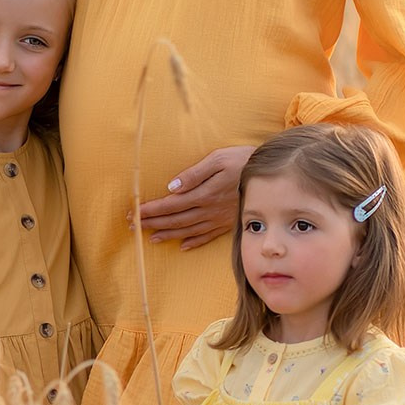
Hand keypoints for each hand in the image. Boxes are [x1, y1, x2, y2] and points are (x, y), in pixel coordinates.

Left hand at [133, 146, 253, 249]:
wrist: (271, 173)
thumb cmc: (243, 160)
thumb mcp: (218, 159)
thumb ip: (194, 174)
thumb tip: (171, 187)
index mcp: (204, 194)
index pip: (170, 204)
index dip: (151, 210)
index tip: (134, 213)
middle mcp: (209, 210)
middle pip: (176, 219)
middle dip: (153, 223)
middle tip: (133, 226)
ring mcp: (220, 218)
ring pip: (189, 230)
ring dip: (168, 234)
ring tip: (151, 237)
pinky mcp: (229, 222)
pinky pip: (208, 236)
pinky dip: (194, 242)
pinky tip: (183, 246)